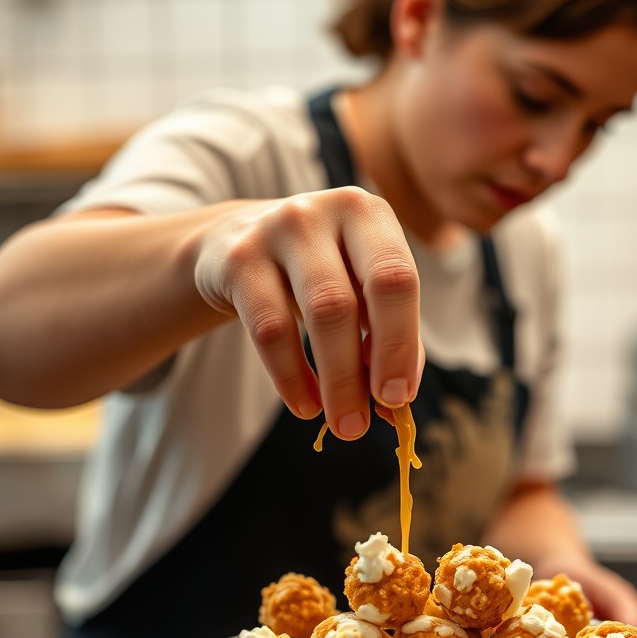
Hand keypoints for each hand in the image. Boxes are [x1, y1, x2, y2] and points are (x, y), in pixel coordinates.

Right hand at [193, 187, 423, 439]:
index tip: (398, 397)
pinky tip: (305, 405)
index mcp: (370, 215)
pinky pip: (269, 330)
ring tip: (343, 424)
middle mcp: (324, 212)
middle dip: (361, 371)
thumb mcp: (360, 293)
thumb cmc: (320, 274)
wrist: (236, 243)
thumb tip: (398, 407)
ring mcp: (276, 229)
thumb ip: (388, 341)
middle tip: (363, 424)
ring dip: (333, 381)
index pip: (397, 280)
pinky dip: (290, 377)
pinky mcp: (237, 259)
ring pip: (316, 315)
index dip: (400, 343)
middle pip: (351, 301)